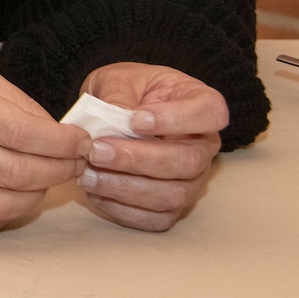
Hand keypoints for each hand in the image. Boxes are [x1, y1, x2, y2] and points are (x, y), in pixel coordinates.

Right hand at [0, 50, 89, 236]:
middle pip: (19, 173)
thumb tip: (54, 132)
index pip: (25, 134)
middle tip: (72, 162)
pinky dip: (1, 217)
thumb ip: (11, 98)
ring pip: (0, 207)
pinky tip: (9, 196)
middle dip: (59, 170)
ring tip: (42, 181)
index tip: (80, 141)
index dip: (64, 143)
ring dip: (34, 198)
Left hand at [77, 63, 225, 231]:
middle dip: (139, 160)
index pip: (211, 112)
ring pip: (174, 195)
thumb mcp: (117, 79)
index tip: (136, 119)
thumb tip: (114, 120)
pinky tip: (95, 192)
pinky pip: (157, 218)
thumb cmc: (124, 90)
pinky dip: (124, 209)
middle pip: (188, 162)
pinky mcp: (171, 204)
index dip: (177, 119)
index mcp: (200, 104)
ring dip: (127, 188)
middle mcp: (203, 146)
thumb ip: (118, 94)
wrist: (111, 111)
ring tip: (87, 174)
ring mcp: (191, 179)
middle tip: (97, 151)